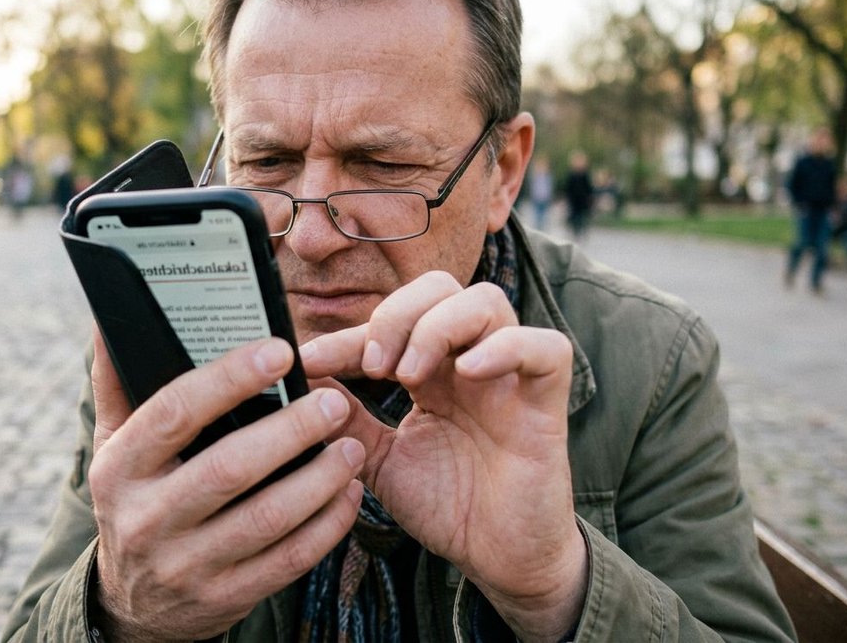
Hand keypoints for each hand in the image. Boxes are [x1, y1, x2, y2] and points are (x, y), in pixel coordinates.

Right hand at [87, 328, 365, 640]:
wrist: (132, 606)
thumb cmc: (135, 500)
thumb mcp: (113, 447)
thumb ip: (118, 382)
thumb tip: (109, 314)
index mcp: (120, 469)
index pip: (174, 413)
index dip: (229, 379)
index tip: (280, 352)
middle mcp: (148, 519)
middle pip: (228, 468)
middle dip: (289, 431)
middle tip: (333, 403)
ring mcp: (188, 564)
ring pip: (267, 519)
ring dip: (319, 480)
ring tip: (351, 446)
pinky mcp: (226, 597)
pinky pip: (288, 560)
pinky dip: (327, 525)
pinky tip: (348, 493)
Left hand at [300, 271, 586, 641]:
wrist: (498, 559)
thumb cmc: (447, 506)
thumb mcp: (380, 459)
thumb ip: (345, 420)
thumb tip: (299, 382)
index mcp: (431, 371)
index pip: (390, 323)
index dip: (347, 334)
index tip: (311, 360)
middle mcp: (469, 361)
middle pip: (440, 288)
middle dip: (397, 314)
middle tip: (372, 366)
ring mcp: (510, 376)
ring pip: (486, 301)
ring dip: (437, 325)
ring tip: (408, 375)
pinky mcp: (547, 400)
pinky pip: (546, 347)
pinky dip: (507, 346)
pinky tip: (468, 372)